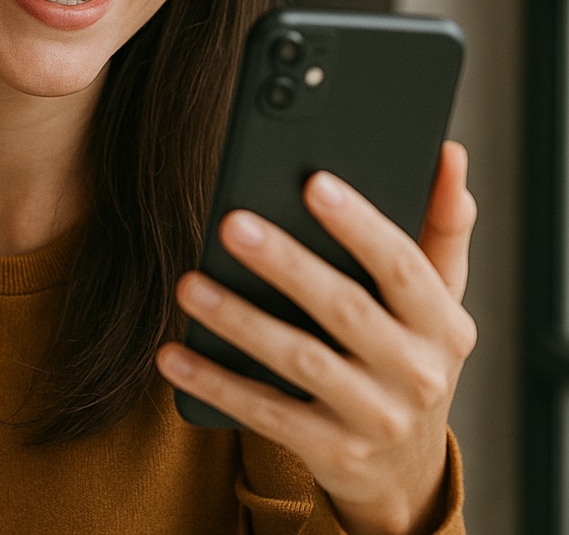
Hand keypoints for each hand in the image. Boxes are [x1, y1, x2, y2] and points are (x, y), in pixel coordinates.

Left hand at [156, 142, 476, 534]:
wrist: (407, 470)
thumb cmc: (411, 355)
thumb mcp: (440, 300)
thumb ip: (441, 226)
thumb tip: (448, 151)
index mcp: (443, 323)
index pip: (403, 265)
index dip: (360, 224)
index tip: (313, 183)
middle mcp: (416, 372)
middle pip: (344, 308)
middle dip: (286, 264)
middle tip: (232, 224)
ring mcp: (374, 417)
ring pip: (299, 361)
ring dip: (240, 321)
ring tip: (190, 285)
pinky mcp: (331, 451)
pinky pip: (265, 412)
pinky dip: (216, 383)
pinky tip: (174, 354)